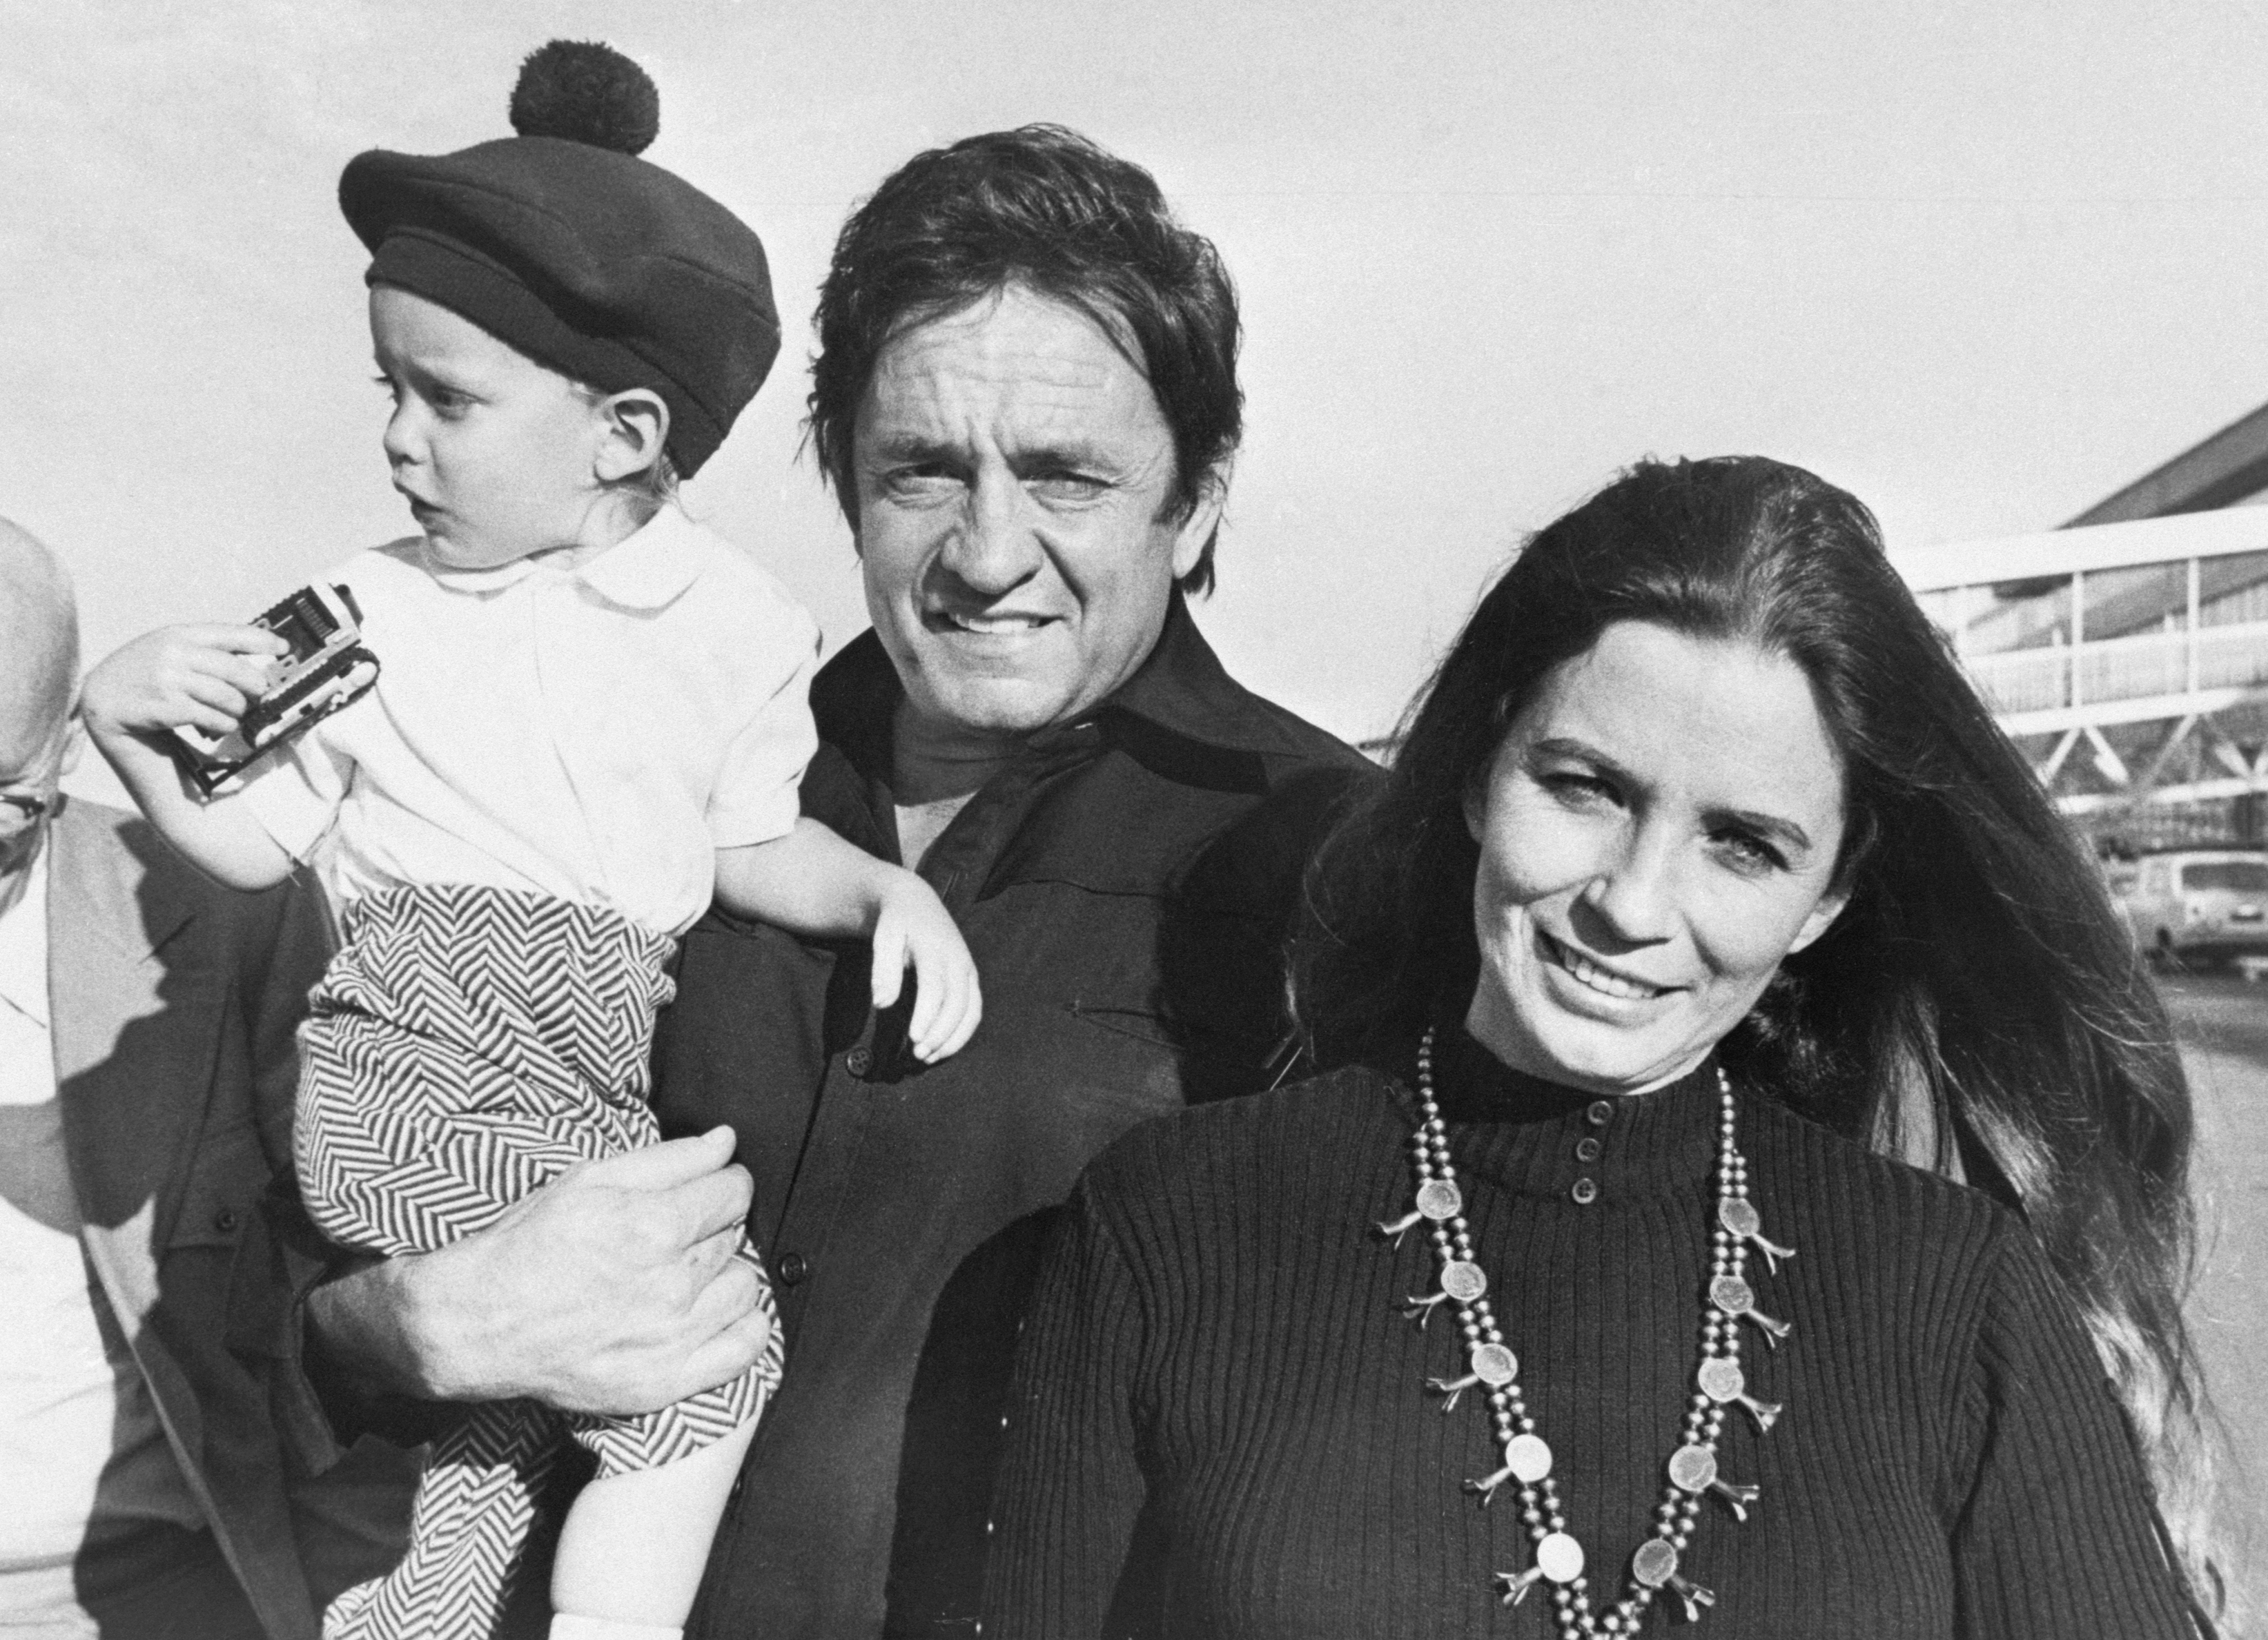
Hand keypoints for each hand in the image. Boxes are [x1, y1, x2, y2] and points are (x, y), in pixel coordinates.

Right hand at [82, 624, 288, 740]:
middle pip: (239, 671)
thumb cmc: (144, 674)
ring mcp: (168, 680)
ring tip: (232, 713)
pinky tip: (217, 726)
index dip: (263, 640)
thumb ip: (205, 651)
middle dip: (257, 687)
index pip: (231, 633)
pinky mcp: (165, 707)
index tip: (283, 648)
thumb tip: (256, 660)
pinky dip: (223, 725)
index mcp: (180, 634)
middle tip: (259, 694)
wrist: (102, 698)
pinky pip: (214, 718)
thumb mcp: (169, 650)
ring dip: (238, 710)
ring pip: (230, 698)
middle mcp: (175, 653)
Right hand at [369, 1128, 770, 1415]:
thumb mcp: (590, 1179)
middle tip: (675, 1235)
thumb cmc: (528, 1246)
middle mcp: (669, 1286)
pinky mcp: (664, 1382)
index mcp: (653, 1227)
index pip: (735, 1192)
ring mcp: (670, 1340)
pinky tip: (714, 1314)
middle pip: (737, 1238)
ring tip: (686, 1275)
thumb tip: (726, 1142)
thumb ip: (670, 1158)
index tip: (708, 1190)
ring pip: (745, 1289)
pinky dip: (742, 1328)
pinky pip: (744, 1350)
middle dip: (713, 1228)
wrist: (478, 1323)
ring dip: (726, 1276)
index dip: (725, 1183)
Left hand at [870, 872, 981, 1061]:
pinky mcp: (970, 979)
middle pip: (957, 1003)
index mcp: (935, 947)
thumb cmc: (895, 922)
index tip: (913, 1038)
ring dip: (953, 1038)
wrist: (916, 901)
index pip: (935, 986)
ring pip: (970, 1010)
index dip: (927, 1014)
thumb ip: (883, 969)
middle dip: (940, 1033)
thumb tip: (881, 1004)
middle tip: (918, 1055)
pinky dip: (962, 1033)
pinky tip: (941, 1049)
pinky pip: (973, 1011)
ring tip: (928, 1058)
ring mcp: (967, 970)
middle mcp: (958, 959)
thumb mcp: (883, 937)